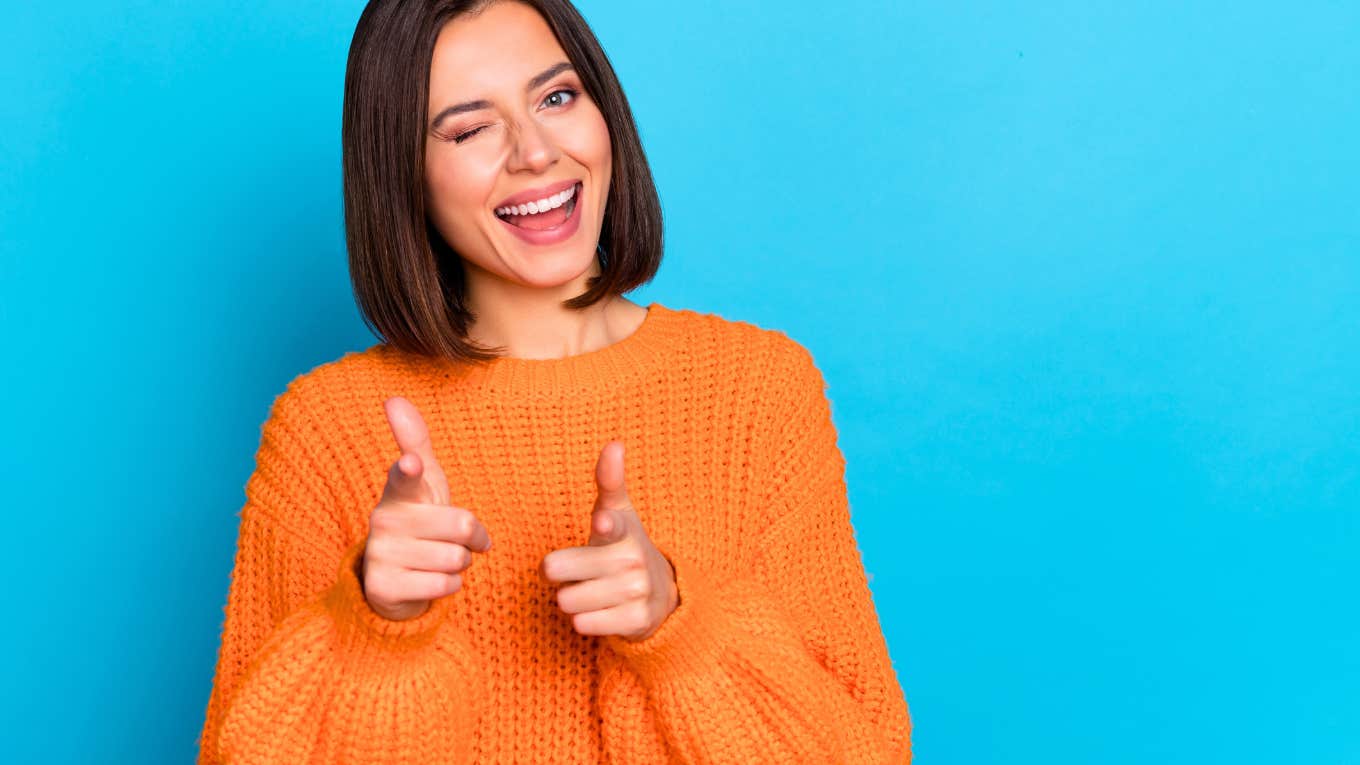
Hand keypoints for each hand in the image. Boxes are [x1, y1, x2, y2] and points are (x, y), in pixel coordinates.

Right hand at [360, 396, 492, 621]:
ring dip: (459, 564)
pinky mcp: (383, 588)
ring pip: (456, 558)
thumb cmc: (419, 520)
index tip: (412, 464)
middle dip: (471, 538)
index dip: (411, 470)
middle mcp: (384, 519)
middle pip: (462, 524)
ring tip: (439, 560)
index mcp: (399, 490)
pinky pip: (445, 586)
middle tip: (452, 539)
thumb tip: (393, 398)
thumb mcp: (423, 481)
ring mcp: (381, 554)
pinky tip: (429, 581)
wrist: (395, 579)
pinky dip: (449, 587)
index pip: (405, 476)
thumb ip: (414, 442)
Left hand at [540, 440, 678, 640]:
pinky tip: (601, 611)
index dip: (604, 525)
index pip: (611, 524)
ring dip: (571, 599)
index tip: (602, 523)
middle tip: (579, 570)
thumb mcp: (619, 513)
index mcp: (623, 530)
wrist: (662, 593)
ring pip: (567, 601)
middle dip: (560, 574)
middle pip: (557, 570)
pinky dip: (584, 621)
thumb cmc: (623, 546)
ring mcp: (636, 592)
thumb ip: (610, 481)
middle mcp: (632, 560)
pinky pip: (582, 625)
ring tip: (592, 591)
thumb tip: (615, 444)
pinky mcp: (635, 621)